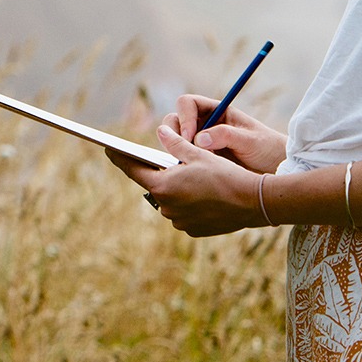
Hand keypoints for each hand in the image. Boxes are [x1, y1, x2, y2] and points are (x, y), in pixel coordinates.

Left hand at [105, 125, 265, 236]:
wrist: (252, 202)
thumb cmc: (224, 173)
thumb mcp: (198, 153)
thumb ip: (174, 143)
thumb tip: (160, 132)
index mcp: (163, 186)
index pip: (134, 169)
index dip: (120, 158)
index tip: (109, 149)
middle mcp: (166, 207)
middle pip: (156, 185)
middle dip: (162, 173)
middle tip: (169, 160)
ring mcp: (179, 221)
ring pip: (171, 199)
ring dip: (177, 188)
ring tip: (194, 177)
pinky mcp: (193, 230)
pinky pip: (184, 212)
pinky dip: (189, 202)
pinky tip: (205, 193)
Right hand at [164, 94, 286, 174]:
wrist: (277, 169)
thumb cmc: (267, 149)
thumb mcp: (251, 141)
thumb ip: (226, 136)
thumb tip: (199, 139)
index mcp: (217, 112)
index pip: (187, 103)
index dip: (184, 118)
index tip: (189, 138)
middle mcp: (205, 124)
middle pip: (175, 119)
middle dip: (173, 134)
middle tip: (183, 153)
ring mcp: (201, 142)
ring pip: (175, 140)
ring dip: (176, 150)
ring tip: (190, 165)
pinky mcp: (201, 160)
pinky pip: (183, 158)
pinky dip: (181, 164)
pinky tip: (192, 174)